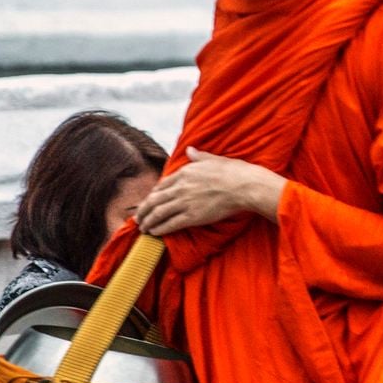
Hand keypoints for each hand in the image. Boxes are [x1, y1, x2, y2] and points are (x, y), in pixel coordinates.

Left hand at [135, 149, 285, 235]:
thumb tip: (190, 149)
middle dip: (143, 210)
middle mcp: (181, 187)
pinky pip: (170, 224)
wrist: (244, 186)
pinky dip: (159, 228)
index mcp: (185, 172)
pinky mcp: (192, 216)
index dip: (153, 195)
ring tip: (143, 227)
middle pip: (155, 200)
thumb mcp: (213, 159)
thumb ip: (198, 156)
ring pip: (159, 213)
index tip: (149, 201)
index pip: (162, 185)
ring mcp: (185, 202)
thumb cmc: (233, 172)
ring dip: (148, 221)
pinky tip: (154, 232)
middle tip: (138, 218)